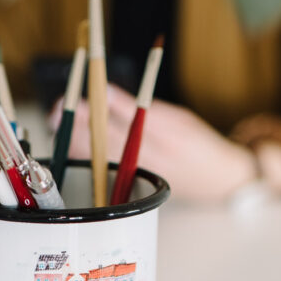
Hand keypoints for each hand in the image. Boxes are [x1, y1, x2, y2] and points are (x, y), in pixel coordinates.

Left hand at [49, 84, 256, 201]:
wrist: (221, 180)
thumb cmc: (200, 145)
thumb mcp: (179, 117)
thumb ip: (145, 107)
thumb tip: (109, 92)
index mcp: (172, 136)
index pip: (132, 116)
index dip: (105, 105)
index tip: (85, 92)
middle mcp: (158, 158)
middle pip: (112, 141)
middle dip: (83, 122)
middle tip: (62, 106)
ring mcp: (147, 176)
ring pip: (105, 159)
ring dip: (78, 141)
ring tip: (59, 122)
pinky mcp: (140, 188)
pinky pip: (106, 173)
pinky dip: (85, 159)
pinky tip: (68, 146)